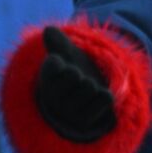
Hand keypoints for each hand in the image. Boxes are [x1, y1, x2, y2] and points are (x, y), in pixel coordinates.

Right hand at [35, 26, 116, 142]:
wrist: (90, 100)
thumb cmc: (79, 74)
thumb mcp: (70, 56)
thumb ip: (60, 44)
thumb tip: (48, 30)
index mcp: (45, 80)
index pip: (53, 64)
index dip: (63, 62)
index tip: (61, 65)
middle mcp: (51, 99)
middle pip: (76, 76)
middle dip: (84, 76)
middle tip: (81, 82)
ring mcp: (67, 113)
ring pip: (90, 87)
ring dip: (95, 87)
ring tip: (88, 93)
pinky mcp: (85, 122)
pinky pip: (105, 98)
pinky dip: (106, 96)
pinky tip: (97, 101)